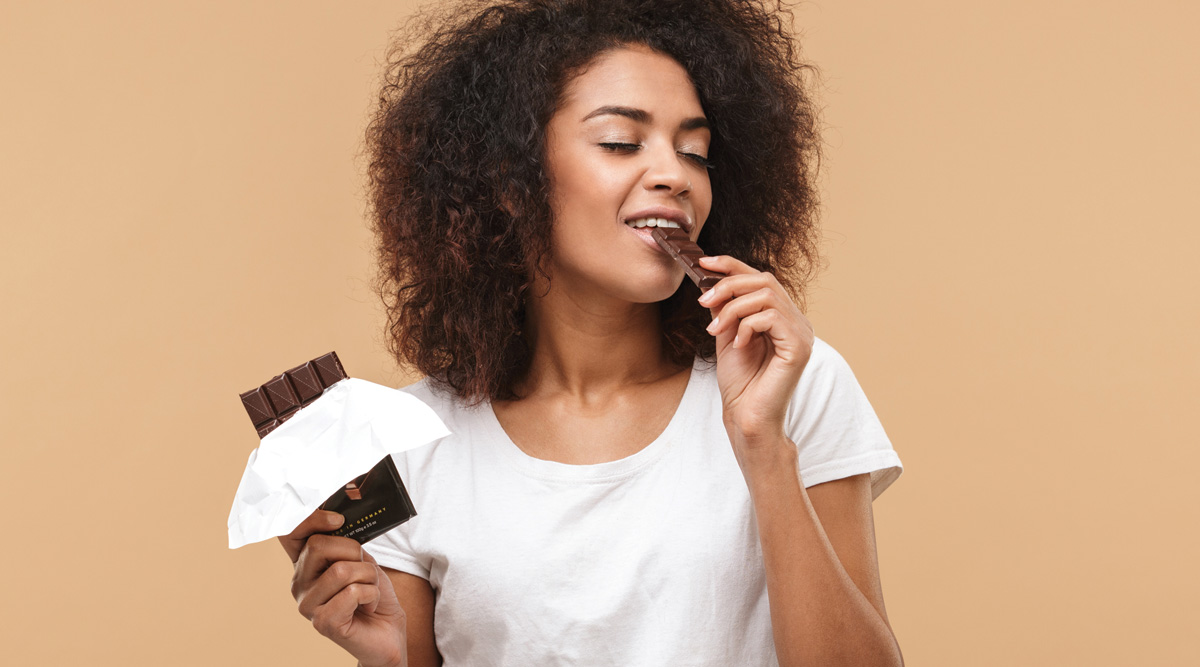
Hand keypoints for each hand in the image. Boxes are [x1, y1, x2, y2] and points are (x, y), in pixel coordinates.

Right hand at [279, 510, 407, 666]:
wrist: (388, 633)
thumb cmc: (373, 597)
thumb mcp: (362, 561)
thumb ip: (347, 544)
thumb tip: (341, 521)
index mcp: (306, 566)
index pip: (292, 535)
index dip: (311, 520)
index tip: (338, 519)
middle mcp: (300, 585)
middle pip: (318, 546)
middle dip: (354, 551)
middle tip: (364, 569)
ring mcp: (308, 605)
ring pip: (341, 570)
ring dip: (368, 577)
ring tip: (370, 590)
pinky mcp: (322, 623)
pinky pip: (352, 592)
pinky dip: (371, 595)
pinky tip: (368, 606)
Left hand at [696, 255, 813, 463]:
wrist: (745, 416)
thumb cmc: (739, 382)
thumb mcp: (726, 335)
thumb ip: (725, 308)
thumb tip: (711, 279)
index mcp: (782, 317)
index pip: (760, 279)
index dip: (732, 265)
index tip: (703, 262)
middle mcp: (797, 321)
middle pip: (764, 280)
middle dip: (728, 285)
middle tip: (703, 300)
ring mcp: (802, 333)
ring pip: (767, 295)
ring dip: (734, 308)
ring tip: (715, 330)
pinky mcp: (800, 346)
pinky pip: (772, 317)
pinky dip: (748, 326)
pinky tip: (738, 344)